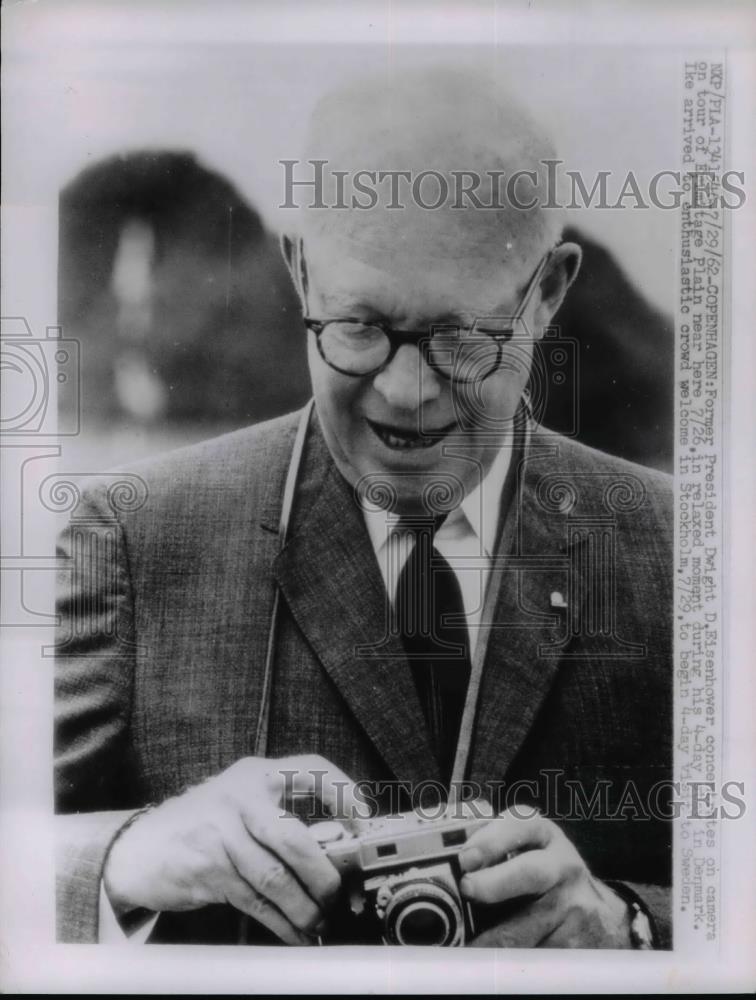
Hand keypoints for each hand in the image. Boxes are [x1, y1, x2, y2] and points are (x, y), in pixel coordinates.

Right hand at [103, 754, 357, 944]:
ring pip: (276, 877)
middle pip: (295, 837)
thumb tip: (340, 848)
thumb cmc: (203, 826)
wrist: (140, 847)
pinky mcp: (207, 868)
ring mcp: (220, 832)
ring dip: (305, 907)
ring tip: (320, 922)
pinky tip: (295, 933)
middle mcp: (240, 797)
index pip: (311, 771)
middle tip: (341, 896)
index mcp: (257, 774)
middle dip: (325, 874)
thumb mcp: (241, 804)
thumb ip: (282, 815)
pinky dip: (281, 922)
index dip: (344, 793)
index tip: (365, 822)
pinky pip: (256, 901)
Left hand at [458, 806, 631, 947]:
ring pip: (526, 926)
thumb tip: (447, 863)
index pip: (520, 827)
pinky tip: (493, 965)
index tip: (466, 857)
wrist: (600, 917)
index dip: (492, 840)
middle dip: (494, 882)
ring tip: (466, 941)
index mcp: (545, 836)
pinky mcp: (576, 942)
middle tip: (467, 889)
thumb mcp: (529, 849)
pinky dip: (510, 963)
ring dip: (492, 937)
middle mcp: (562, 866)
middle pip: (528, 873)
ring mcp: (572, 905)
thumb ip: (494, 847)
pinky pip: (536, 956)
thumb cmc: (550, 877)